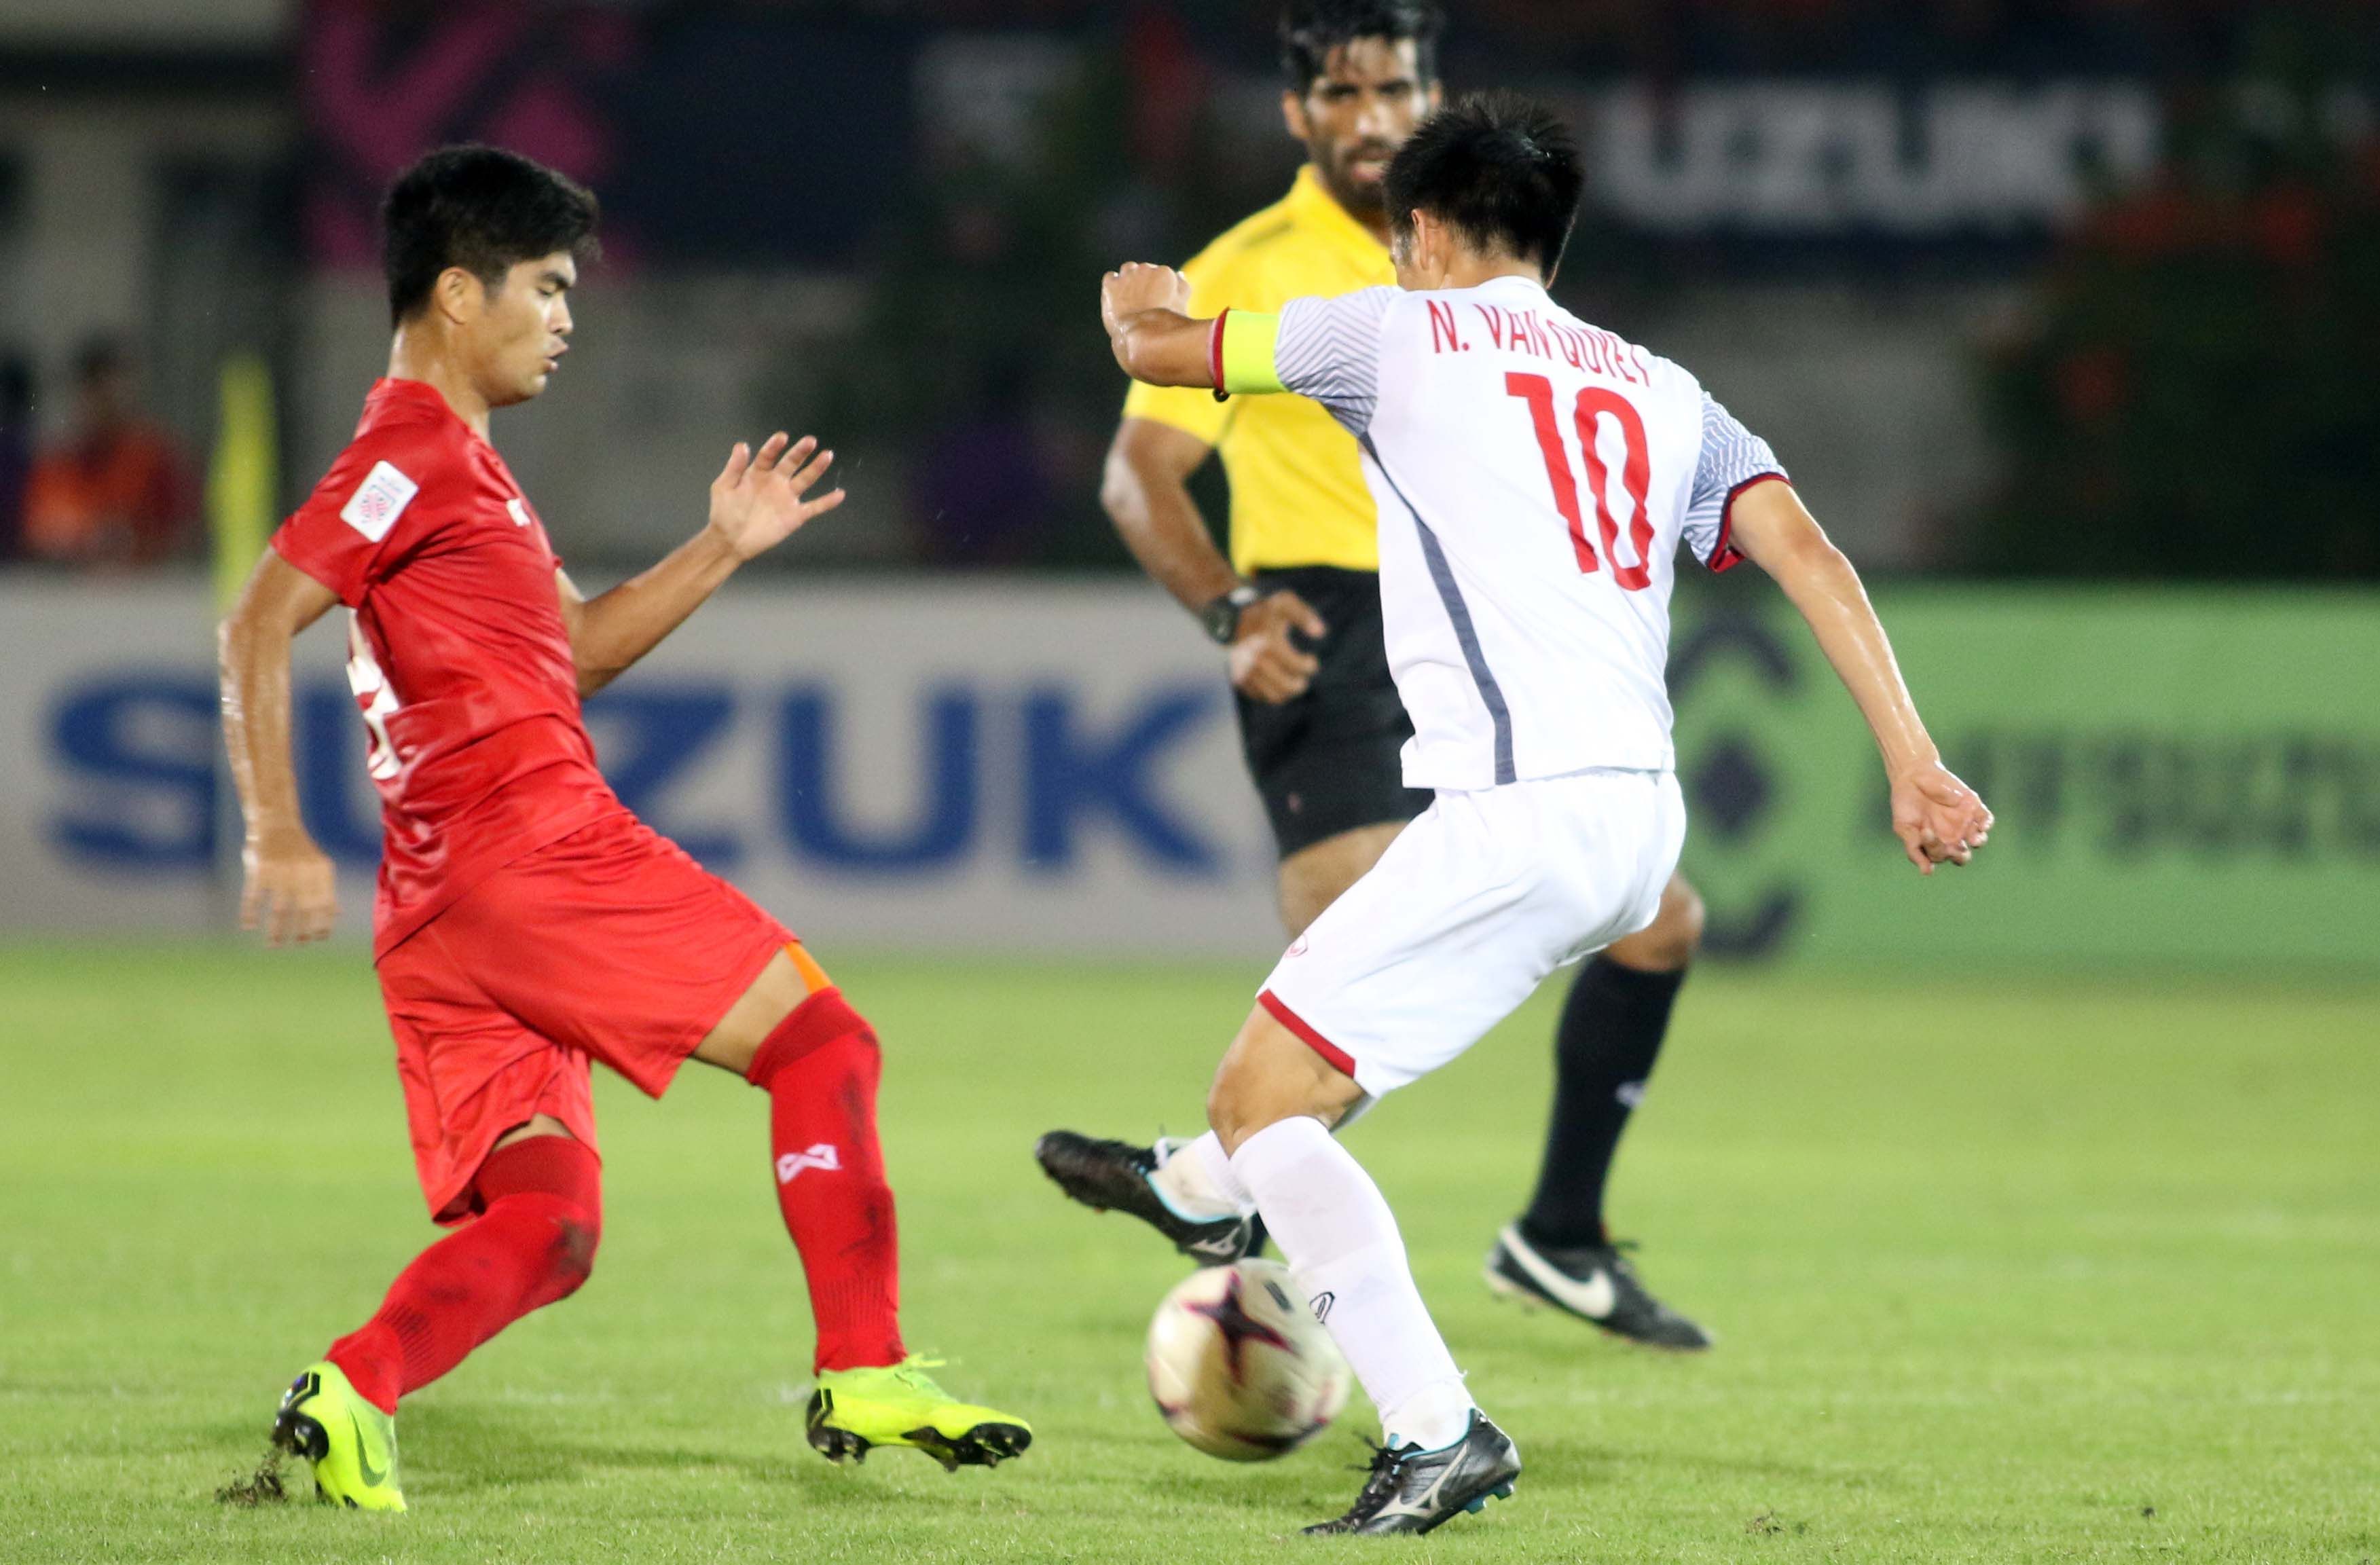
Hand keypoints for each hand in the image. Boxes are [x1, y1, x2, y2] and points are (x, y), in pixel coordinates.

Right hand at [241, 824, 337, 945]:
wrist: (276, 823)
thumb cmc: (299, 850)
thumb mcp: (319, 866)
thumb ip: (326, 889)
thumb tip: (337, 915)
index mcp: (321, 871)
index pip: (325, 905)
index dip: (322, 924)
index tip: (317, 939)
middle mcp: (302, 872)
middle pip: (304, 911)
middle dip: (301, 932)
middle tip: (297, 943)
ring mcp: (280, 871)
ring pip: (278, 910)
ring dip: (276, 931)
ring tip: (274, 944)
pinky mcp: (259, 870)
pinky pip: (253, 898)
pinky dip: (249, 914)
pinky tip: (247, 925)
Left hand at [705, 433, 844, 562]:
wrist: (730, 540)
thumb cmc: (724, 512)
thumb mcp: (723, 487)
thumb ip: (734, 467)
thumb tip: (742, 445)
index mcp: (758, 473)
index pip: (768, 456)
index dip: (774, 446)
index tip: (782, 437)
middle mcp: (775, 482)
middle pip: (791, 463)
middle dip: (800, 452)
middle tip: (810, 441)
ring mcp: (786, 498)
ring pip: (805, 480)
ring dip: (816, 468)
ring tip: (827, 455)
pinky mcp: (794, 516)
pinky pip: (814, 507)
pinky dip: (827, 502)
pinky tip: (839, 494)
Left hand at [1101, 263, 1191, 338]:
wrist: (1139, 339)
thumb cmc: (1164, 324)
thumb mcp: (1181, 305)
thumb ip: (1182, 287)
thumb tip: (1179, 274)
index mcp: (1165, 273)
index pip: (1162, 273)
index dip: (1160, 287)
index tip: (1158, 300)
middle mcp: (1145, 269)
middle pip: (1145, 270)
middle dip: (1145, 282)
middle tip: (1144, 301)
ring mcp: (1126, 276)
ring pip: (1128, 269)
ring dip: (1129, 279)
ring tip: (1131, 297)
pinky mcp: (1110, 285)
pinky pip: (1110, 277)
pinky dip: (1113, 284)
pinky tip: (1117, 295)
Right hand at [1228, 591, 1327, 704]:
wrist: (1230, 617)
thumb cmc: (1264, 611)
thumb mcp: (1284, 603)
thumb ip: (1304, 615)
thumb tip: (1320, 633)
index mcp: (1269, 643)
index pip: (1298, 667)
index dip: (1310, 666)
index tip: (1311, 660)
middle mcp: (1256, 661)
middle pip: (1287, 687)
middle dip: (1300, 684)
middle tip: (1303, 677)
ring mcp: (1246, 672)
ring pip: (1275, 697)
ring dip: (1288, 692)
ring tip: (1292, 681)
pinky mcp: (1240, 680)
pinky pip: (1261, 697)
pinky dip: (1272, 693)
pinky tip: (1278, 681)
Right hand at [1889, 762, 1993, 875]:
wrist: (1913, 776)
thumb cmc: (1906, 804)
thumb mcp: (1904, 827)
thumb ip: (1914, 848)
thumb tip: (1927, 872)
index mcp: (1934, 844)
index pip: (1940, 857)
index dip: (1936, 850)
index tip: (1925, 831)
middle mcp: (1951, 837)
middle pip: (1962, 855)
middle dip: (1960, 855)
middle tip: (1952, 846)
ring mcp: (1964, 823)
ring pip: (1978, 840)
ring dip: (1977, 841)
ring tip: (1973, 839)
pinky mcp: (1973, 807)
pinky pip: (1986, 820)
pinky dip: (1986, 823)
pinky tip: (1981, 825)